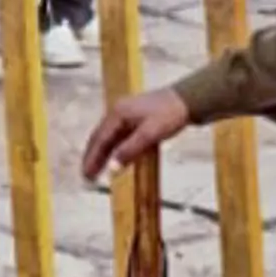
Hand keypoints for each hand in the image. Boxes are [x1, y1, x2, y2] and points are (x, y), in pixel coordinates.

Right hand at [76, 86, 190, 181]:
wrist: (189, 99)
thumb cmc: (170, 115)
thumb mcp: (149, 134)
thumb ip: (129, 151)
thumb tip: (111, 169)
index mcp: (117, 113)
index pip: (99, 140)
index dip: (92, 159)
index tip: (86, 176)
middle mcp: (118, 112)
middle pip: (100, 137)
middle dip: (92, 157)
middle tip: (86, 176)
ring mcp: (126, 114)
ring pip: (109, 137)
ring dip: (102, 154)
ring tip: (96, 170)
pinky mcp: (136, 118)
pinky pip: (119, 135)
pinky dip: (113, 148)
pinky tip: (114, 158)